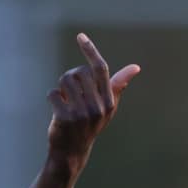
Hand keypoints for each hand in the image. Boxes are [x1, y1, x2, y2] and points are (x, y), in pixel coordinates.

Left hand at [46, 33, 139, 169]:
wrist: (72, 151)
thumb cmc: (89, 124)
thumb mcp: (107, 106)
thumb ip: (118, 85)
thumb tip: (135, 67)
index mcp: (109, 101)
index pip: (100, 68)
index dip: (90, 50)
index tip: (80, 36)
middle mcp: (98, 107)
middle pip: (79, 72)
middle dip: (70, 77)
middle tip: (70, 91)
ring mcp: (81, 113)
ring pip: (65, 80)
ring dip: (61, 87)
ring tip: (64, 100)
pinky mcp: (65, 118)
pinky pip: (53, 93)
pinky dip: (52, 98)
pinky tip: (56, 109)